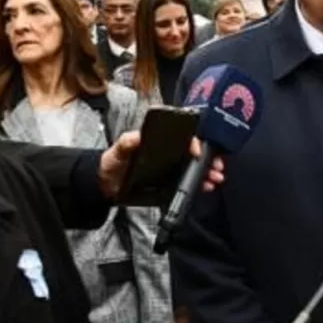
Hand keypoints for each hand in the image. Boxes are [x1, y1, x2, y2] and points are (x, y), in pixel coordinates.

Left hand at [99, 133, 224, 200]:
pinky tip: (207, 186)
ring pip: (195, 166)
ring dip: (207, 171)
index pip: (182, 136)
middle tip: (216, 165)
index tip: (198, 150)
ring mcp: (170, 167)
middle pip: (193, 152)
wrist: (107, 185)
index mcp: (158, 141)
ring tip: (215, 177)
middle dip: (208, 157)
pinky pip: (188, 182)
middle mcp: (167, 153)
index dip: (194, 141)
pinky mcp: (170, 182)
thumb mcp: (117, 151)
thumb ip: (125, 143)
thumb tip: (136, 137)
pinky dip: (200, 184)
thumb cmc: (113, 163)